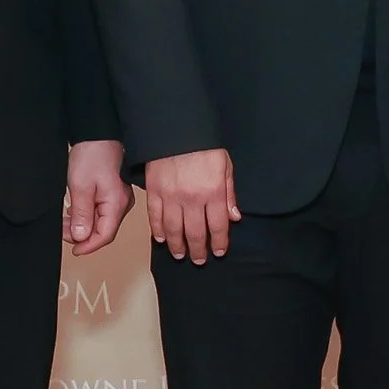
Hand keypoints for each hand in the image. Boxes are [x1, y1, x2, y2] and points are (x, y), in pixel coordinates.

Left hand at [65, 140, 132, 255]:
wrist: (97, 134)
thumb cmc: (92, 155)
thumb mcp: (80, 187)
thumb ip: (81, 215)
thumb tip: (81, 237)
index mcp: (116, 203)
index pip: (105, 235)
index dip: (88, 246)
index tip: (74, 250)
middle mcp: (121, 203)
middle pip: (103, 230)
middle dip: (82, 235)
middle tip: (62, 232)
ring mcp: (118, 198)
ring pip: (101, 221)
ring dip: (82, 225)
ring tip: (64, 223)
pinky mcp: (112, 192)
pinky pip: (100, 211)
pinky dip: (86, 216)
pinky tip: (74, 212)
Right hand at [145, 147, 237, 262]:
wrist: (176, 128)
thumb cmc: (204, 146)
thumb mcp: (225, 166)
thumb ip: (229, 193)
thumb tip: (234, 218)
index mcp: (213, 192)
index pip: (218, 226)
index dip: (218, 242)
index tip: (218, 252)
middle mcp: (193, 198)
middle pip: (195, 233)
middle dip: (198, 250)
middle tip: (199, 260)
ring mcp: (171, 196)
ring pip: (174, 229)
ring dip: (177, 245)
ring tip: (180, 255)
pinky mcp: (154, 191)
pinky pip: (155, 217)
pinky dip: (158, 230)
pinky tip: (162, 239)